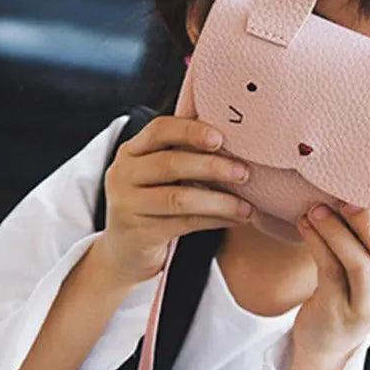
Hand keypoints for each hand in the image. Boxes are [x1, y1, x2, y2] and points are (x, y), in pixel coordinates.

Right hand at [87, 116, 253, 287]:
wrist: (124, 250)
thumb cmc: (152, 201)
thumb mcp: (159, 170)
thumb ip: (182, 144)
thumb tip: (216, 119)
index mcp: (132, 151)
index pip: (160, 129)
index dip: (190, 130)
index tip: (220, 138)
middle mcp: (124, 174)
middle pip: (170, 164)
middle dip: (212, 166)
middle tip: (244, 172)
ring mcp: (128, 205)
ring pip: (179, 198)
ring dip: (219, 201)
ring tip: (246, 205)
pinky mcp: (139, 233)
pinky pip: (183, 223)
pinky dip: (214, 220)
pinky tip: (235, 219)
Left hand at [291, 201, 369, 366]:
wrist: (325, 336)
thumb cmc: (350, 284)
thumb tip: (368, 182)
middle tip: (348, 200)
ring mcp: (366, 307)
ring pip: (360, 266)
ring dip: (338, 232)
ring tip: (317, 209)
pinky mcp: (336, 311)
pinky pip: (329, 272)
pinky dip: (317, 243)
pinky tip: (304, 224)